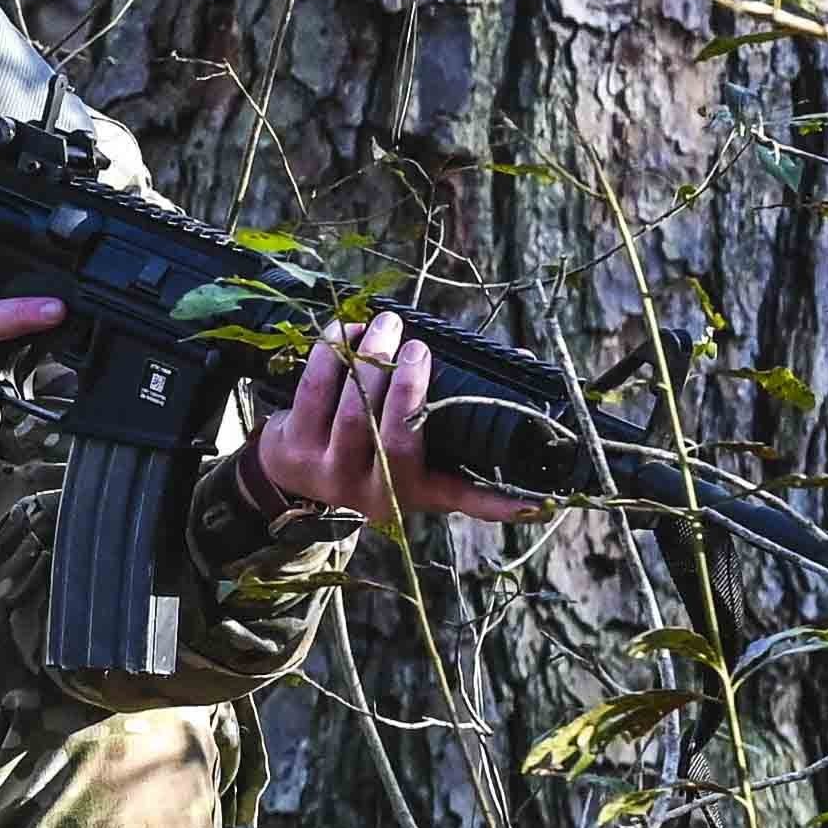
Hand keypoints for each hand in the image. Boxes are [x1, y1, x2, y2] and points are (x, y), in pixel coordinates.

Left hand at [242, 312, 540, 529]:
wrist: (292, 472)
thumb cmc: (370, 446)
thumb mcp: (413, 447)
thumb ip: (456, 414)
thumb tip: (521, 362)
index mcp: (418, 491)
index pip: (464, 497)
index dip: (499, 502)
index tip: (535, 501)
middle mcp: (378, 492)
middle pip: (398, 439)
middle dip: (409, 387)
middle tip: (417, 347)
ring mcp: (333, 473)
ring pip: (355, 413)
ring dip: (371, 361)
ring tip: (387, 325)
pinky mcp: (295, 448)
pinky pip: (315, 393)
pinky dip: (332, 355)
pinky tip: (348, 331)